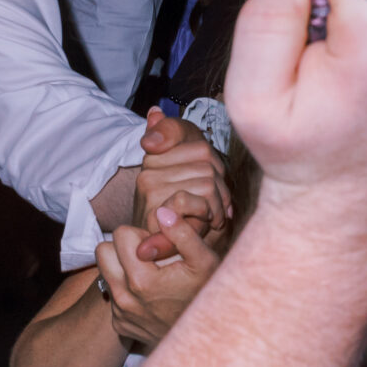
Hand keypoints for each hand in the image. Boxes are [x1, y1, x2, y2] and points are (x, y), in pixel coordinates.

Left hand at [95, 208, 222, 347]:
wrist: (206, 338)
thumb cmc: (207, 294)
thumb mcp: (205, 261)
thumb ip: (184, 234)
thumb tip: (162, 211)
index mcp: (142, 280)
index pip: (120, 234)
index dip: (141, 235)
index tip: (158, 247)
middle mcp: (125, 298)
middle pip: (103, 251)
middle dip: (124, 248)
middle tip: (150, 258)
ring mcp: (120, 314)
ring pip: (104, 272)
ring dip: (122, 267)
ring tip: (148, 272)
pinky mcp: (120, 325)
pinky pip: (111, 295)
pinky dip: (127, 290)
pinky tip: (150, 295)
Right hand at [128, 110, 229, 260]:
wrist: (177, 254)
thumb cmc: (190, 210)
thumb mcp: (190, 166)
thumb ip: (172, 133)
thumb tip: (154, 111)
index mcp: (157, 157)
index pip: (201, 146)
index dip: (216, 167)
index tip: (210, 185)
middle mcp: (148, 172)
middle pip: (207, 164)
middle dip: (219, 187)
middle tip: (213, 207)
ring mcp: (149, 192)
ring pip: (206, 182)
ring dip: (216, 204)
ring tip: (208, 217)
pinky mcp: (155, 213)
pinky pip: (192, 199)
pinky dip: (205, 213)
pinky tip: (205, 223)